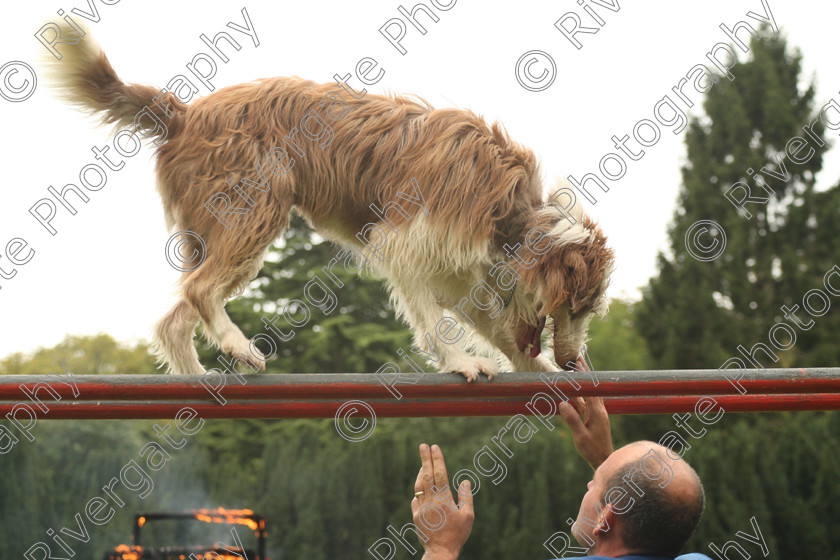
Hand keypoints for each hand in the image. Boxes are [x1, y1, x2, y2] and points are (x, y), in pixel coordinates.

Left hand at [411, 444, 474, 559]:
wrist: (440, 552)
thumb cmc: (457, 534)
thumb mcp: (468, 516)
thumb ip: (466, 496)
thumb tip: (465, 480)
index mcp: (444, 500)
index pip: (439, 474)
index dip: (437, 459)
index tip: (435, 447)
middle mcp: (431, 502)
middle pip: (427, 475)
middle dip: (425, 458)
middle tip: (423, 445)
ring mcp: (421, 508)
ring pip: (419, 485)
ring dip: (421, 472)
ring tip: (423, 463)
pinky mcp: (416, 516)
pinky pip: (416, 498)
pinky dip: (419, 490)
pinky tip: (422, 486)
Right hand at [557, 357, 612, 469]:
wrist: (604, 460)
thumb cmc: (593, 450)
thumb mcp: (580, 436)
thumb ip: (572, 420)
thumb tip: (562, 403)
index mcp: (597, 412)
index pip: (590, 389)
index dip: (583, 375)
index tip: (577, 362)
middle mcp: (599, 410)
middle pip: (591, 386)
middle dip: (584, 372)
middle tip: (576, 358)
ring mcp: (597, 414)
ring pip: (588, 393)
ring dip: (581, 381)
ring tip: (573, 370)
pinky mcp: (594, 418)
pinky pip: (585, 402)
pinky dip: (579, 394)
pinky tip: (572, 390)